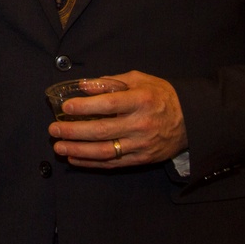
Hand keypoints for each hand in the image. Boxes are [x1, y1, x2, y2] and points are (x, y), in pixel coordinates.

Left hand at [47, 70, 186, 168]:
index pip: (109, 105)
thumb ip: (111, 83)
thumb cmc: (161, 95)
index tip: (66, 107)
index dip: (85, 107)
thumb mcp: (139, 80)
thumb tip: (84, 86)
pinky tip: (75, 157)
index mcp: (141, 101)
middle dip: (73, 131)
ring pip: (105, 151)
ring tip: (59, 146)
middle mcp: (141, 124)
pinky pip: (113, 163)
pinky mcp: (142, 159)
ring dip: (78, 150)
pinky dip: (91, 162)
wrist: (191, 119)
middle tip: (53, 129)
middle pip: (102, 130)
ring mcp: (142, 144)